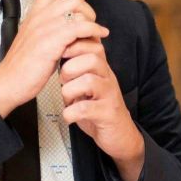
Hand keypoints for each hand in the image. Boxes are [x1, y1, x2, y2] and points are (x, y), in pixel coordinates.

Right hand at [0, 0, 107, 117]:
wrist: (8, 83)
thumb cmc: (22, 66)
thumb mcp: (34, 40)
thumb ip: (48, 28)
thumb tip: (68, 22)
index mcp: (34, 13)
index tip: (79, 1)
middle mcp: (39, 16)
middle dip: (87, 9)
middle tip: (89, 24)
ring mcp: (44, 28)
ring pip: (78, 11)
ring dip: (92, 22)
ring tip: (94, 34)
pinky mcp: (51, 42)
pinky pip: (80, 27)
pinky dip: (94, 30)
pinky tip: (98, 37)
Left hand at [60, 37, 144, 180]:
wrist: (120, 135)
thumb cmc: (99, 109)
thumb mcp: (89, 85)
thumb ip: (79, 69)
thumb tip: (60, 50)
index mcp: (101, 70)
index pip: (94, 46)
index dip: (74, 46)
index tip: (60, 55)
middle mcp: (108, 79)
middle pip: (93, 59)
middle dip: (70, 68)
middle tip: (63, 81)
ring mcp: (109, 95)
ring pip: (89, 81)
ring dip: (69, 90)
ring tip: (67, 100)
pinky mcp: (107, 113)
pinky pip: (86, 108)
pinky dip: (70, 113)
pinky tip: (69, 116)